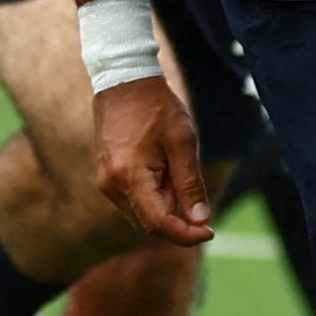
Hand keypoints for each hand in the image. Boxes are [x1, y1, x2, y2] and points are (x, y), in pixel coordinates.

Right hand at [91, 76, 213, 245]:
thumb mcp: (182, 141)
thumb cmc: (155, 106)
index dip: (186, 235)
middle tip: (196, 193)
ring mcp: (106, 180)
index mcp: (130, 176)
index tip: (210, 231)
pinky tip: (163, 169)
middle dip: (177, 218)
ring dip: (165, 206)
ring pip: (140, 214)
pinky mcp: (106, 175)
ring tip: (175, 170)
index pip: (158, 224)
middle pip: (148, 223)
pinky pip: (132, 200)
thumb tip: (200, 219)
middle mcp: (112, 184)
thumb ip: (190, 184)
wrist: (123, 79)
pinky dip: (153, 196)